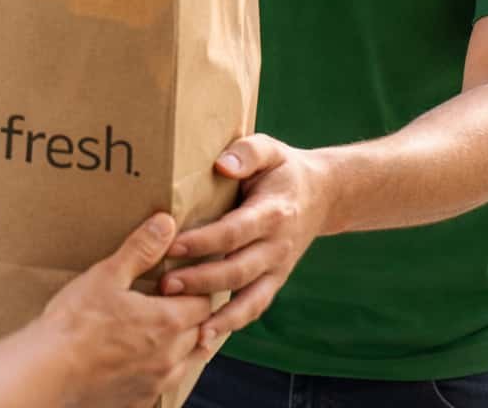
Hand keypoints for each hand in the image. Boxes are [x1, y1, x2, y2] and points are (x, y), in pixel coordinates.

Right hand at [0, 213, 214, 407]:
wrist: (48, 372)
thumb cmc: (75, 323)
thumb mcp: (107, 275)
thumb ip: (141, 249)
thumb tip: (166, 223)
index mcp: (168, 322)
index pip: (204, 302)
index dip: (193, 289)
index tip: (176, 283)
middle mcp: (170, 357)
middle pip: (201, 332)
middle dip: (192, 315)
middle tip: (173, 302)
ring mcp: (156, 382)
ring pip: (188, 361)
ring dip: (183, 344)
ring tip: (166, 331)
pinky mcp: (140, 401)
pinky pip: (165, 383)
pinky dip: (162, 369)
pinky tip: (144, 360)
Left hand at [159, 135, 326, 345]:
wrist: (323, 195)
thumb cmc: (284, 169)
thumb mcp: (270, 148)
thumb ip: (247, 152)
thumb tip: (222, 165)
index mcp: (273, 212)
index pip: (235, 231)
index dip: (204, 241)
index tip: (171, 246)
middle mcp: (277, 245)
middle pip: (237, 269)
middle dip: (200, 280)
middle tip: (164, 285)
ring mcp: (278, 268)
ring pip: (247, 297)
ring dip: (216, 313)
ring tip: (182, 323)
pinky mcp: (274, 281)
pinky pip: (254, 308)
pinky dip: (231, 325)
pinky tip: (204, 338)